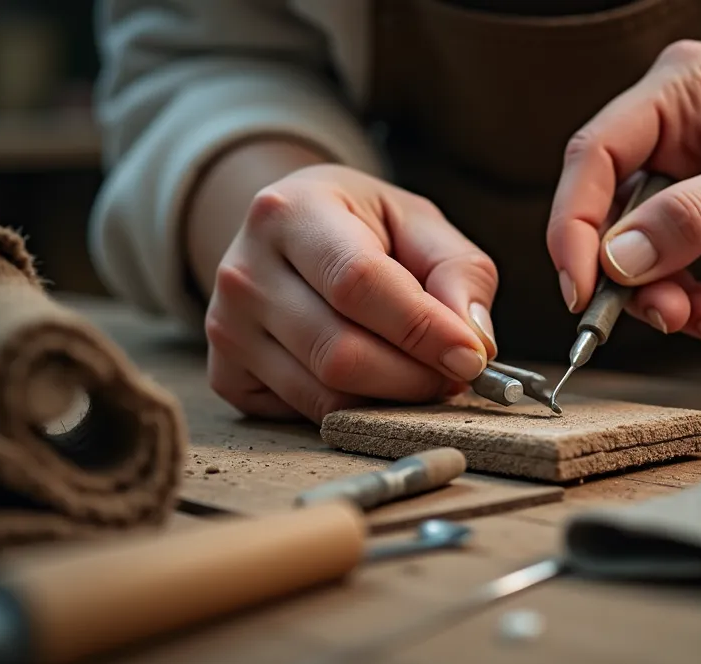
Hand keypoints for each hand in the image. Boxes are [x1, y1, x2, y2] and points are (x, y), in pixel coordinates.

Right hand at [205, 165, 498, 422]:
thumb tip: (475, 343)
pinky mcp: (225, 374)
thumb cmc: (362, 226)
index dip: (422, 328)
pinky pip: (303, 414)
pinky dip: (353, 411)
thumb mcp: (418, 223)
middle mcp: (243, 271)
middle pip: (339, 352)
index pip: (358, 283)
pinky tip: (371, 380)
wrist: (287, 233)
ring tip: (422, 376)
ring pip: (324, 395)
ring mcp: (226, 328)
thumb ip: (459, 272)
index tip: (472, 358)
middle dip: (413, 377)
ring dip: (391, 400)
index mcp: (289, 212)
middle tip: (454, 374)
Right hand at [547, 40, 700, 347]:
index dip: (574, 224)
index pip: (593, 154)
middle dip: (625, 272)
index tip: (581, 289)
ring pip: (634, 243)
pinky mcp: (695, 205)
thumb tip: (617, 261)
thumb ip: (697, 216)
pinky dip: (687, 294)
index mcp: (673, 90)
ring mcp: (678, 168)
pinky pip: (669, 258)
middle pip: (606, 205)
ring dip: (659, 293)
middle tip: (660, 316)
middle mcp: (664, 125)